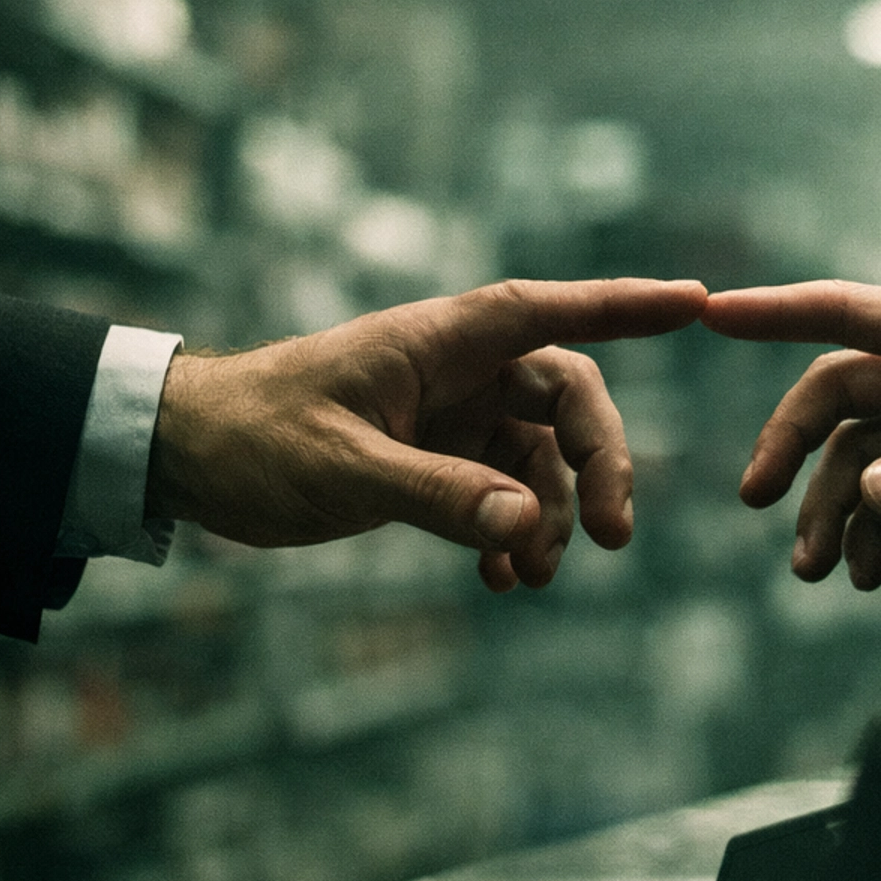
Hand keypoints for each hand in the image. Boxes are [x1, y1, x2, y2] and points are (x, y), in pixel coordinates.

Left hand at [148, 276, 705, 591]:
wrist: (184, 458)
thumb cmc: (250, 439)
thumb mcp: (342, 471)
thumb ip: (436, 495)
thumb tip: (528, 526)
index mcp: (436, 341)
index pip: (547, 311)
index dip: (624, 304)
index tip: (696, 302)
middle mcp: (453, 371)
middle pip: (563, 399)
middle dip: (597, 464)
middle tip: (608, 537)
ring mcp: (445, 415)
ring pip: (536, 457)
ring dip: (549, 516)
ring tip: (532, 576)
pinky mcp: (430, 459)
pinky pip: (499, 492)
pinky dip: (511, 532)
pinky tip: (500, 577)